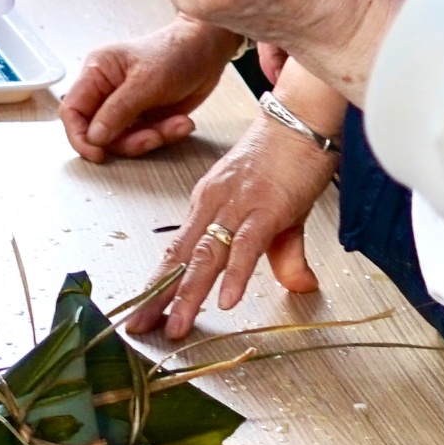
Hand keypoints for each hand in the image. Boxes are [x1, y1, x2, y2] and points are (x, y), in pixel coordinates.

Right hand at [59, 13, 243, 160]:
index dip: (79, 137)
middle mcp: (106, 90)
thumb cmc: (176, 53)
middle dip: (127, 140)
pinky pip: (145, 138)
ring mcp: (125, 105)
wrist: (208, 50)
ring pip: (123, 139)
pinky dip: (164, 135)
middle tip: (153, 137)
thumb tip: (94, 137)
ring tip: (176, 125)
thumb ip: (117, 111)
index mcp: (96, 72)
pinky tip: (181, 123)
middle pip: (98, 132)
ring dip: (151, 138)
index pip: (72, 111)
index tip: (98, 153)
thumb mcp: (146, 83)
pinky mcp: (144, 116)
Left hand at [141, 119, 332, 338]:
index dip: (158, 284)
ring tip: (176, 326)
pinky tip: (227, 300)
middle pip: (180, 258)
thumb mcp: (281, 215)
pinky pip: (245, 245)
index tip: (143, 312)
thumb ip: (283, 255)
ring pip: (205, 255)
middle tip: (140, 327)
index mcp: (209, 204)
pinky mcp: (265, 207)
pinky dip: (235, 274)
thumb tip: (298, 286)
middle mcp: (214, 204)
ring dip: (188, 295)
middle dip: (158, 297)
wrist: (303, 117)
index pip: (177, 251)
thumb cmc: (287, 157)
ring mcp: (237, 205)